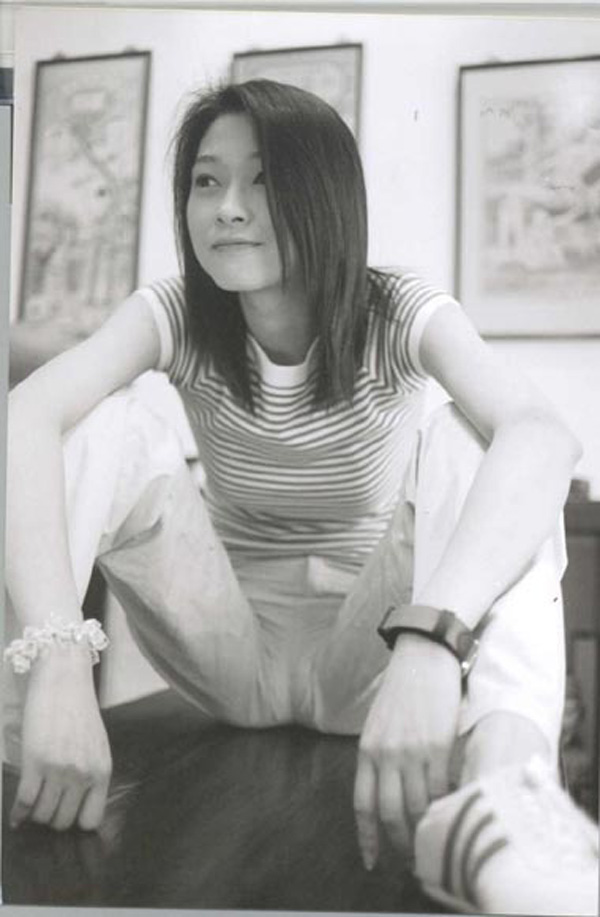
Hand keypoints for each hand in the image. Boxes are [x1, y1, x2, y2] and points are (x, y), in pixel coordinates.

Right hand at [11, 647, 111, 831]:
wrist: (63, 680)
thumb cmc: (79, 710)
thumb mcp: (96, 744)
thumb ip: (91, 772)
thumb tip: (77, 801)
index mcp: (101, 771)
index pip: (91, 819)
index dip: (75, 821)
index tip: (65, 815)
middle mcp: (83, 774)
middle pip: (63, 822)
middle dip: (52, 818)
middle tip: (44, 807)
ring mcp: (59, 770)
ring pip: (42, 815)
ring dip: (35, 815)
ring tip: (32, 805)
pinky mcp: (35, 762)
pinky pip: (24, 802)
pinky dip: (17, 814)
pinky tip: (15, 816)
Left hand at [354, 634, 461, 868]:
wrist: (424, 656)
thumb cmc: (403, 691)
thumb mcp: (379, 724)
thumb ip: (381, 757)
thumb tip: (391, 795)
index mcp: (367, 750)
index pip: (363, 804)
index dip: (368, 837)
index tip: (371, 860)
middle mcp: (386, 754)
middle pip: (391, 813)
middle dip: (401, 842)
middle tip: (412, 859)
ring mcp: (412, 751)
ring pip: (418, 806)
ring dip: (425, 829)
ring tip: (434, 842)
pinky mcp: (439, 745)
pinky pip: (441, 788)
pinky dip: (445, 806)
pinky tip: (450, 814)